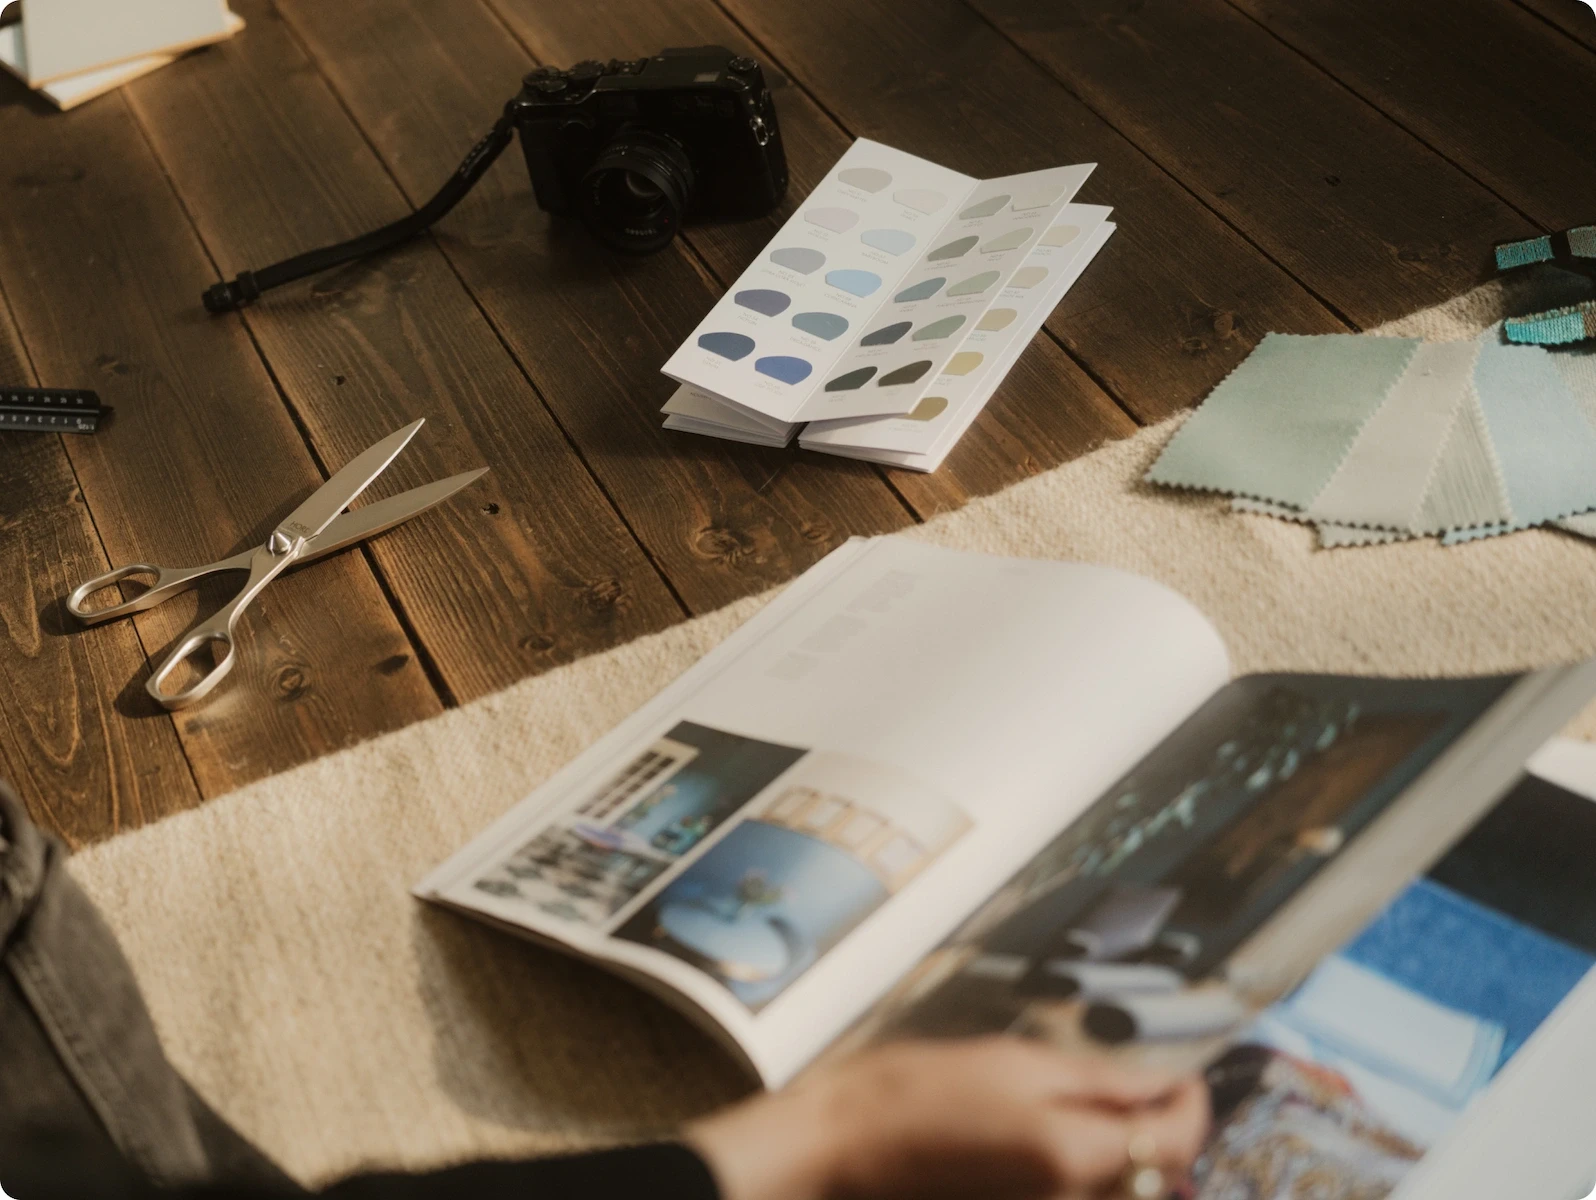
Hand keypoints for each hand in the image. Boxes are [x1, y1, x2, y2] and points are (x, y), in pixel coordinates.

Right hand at [685, 1036, 1209, 1199]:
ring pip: (1126, 1194)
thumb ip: (1102, 1080)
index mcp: (1076, 1157)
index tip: (1187, 1075)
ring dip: (1134, 1159)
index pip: (1177, 1140)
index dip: (1194, 1103)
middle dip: (1166, 1133)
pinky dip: (1097, 1178)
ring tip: (1108, 1114)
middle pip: (1159, 1177)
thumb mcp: (1019, 1063)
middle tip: (1149, 1089)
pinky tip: (1072, 1144)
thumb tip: (1164, 1083)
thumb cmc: (923, 1091)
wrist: (853, 1145)